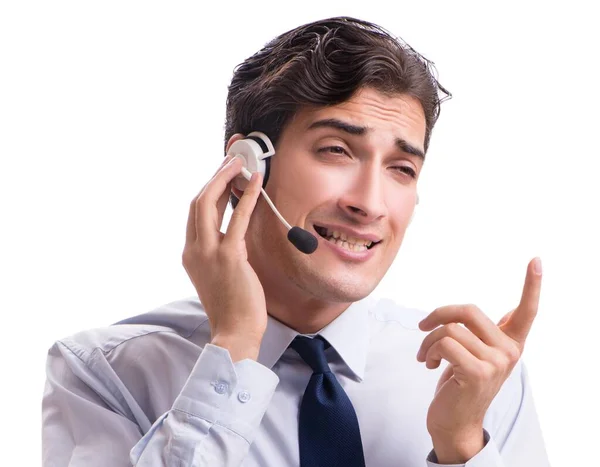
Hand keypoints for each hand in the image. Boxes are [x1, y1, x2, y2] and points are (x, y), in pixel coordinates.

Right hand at [182, 154, 266, 360]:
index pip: (195, 213)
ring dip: (224, 179)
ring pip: (208, 203)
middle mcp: (194, 250)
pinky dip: (247, 197)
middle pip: (197, 202)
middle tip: (231, 161)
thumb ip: (220, 252)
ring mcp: (208, 253)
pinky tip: (257, 182)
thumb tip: (233, 231)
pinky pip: (237, 219)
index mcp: (191, 254)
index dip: (209, 189)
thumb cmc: (232, 307)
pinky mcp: (228, 257)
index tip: (222, 175)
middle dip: (214, 177)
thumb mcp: (219, 275)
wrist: (234, 333)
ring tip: (239, 163)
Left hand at [416, 257, 541, 461]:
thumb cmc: (459, 385)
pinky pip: (445, 344)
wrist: (453, 423)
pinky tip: (429, 365)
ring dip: (429, 340)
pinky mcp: (476, 372)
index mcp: (510, 344)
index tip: (536, 260)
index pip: (527, 311)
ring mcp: (495, 363)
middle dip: (439, 314)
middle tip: (423, 327)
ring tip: (426, 355)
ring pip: (451, 328)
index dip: (532, 285)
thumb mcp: (475, 356)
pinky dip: (429, 351)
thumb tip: (485, 315)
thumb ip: (483, 336)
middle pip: (469, 310)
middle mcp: (508, 352)